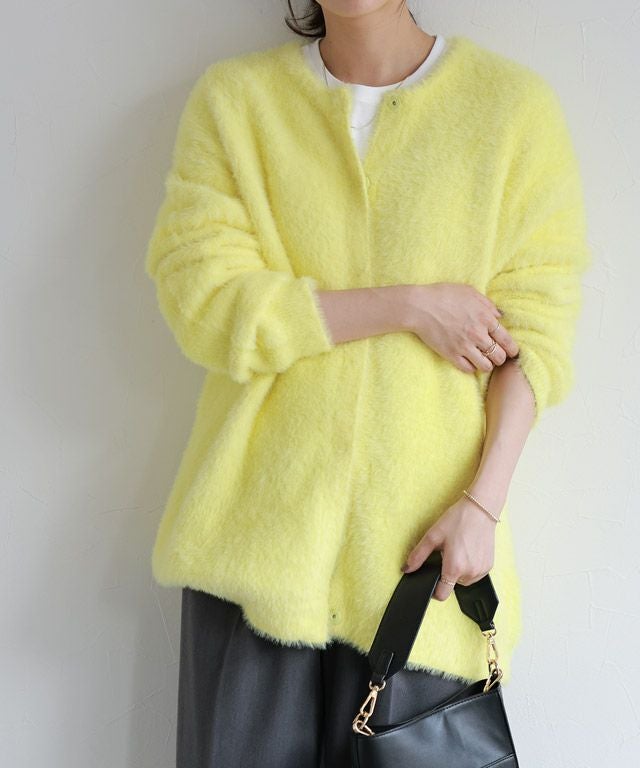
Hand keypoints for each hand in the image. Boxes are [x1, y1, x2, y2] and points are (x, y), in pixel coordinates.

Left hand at [401, 494, 497, 600]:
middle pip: (452, 585)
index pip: (442, 594)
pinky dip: (469, 567)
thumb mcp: (432, 536)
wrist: (480, 509)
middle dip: (446, 573)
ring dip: (458, 571)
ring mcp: (481, 570)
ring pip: (463, 580)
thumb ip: (418, 556)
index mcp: (454, 568)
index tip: (431, 580)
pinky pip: (475, 574)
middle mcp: (470, 573)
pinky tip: (468, 550)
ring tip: (458, 550)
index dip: (434, 590)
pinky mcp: (489, 566)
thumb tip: (407, 569)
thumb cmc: (457, 520)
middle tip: (446, 553)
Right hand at [403, 283, 519, 372]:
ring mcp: (464, 346)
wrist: (419, 306)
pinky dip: (471, 368)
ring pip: (486, 366)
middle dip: (501, 357)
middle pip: (499, 356)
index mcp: (485, 318)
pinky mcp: (451, 354)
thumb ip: (487, 304)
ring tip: (483, 361)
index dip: (512, 349)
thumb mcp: (470, 292)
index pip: (507, 340)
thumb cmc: (443, 295)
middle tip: (497, 356)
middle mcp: (477, 334)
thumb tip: (499, 316)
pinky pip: (468, 369)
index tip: (512, 352)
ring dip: (487, 365)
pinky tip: (469, 362)